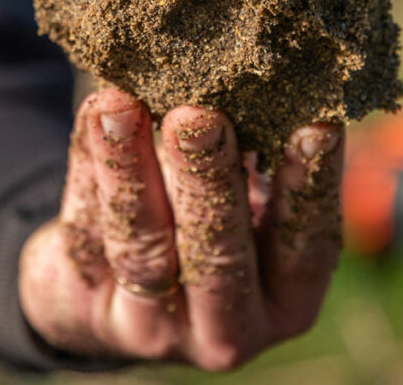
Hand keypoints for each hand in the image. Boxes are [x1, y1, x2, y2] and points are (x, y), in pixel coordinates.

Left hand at [19, 87, 343, 370]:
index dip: (310, 186)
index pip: (308, 244)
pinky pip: (86, 229)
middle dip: (208, 179)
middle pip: (218, 253)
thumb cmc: (212, 218)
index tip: (316, 123)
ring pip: (142, 245)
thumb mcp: (249, 200)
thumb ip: (260, 157)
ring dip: (130, 167)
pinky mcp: (87, 306)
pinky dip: (90, 165)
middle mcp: (226, 328)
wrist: (116, 288)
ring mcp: (152, 326)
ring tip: (123, 103)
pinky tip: (96, 113)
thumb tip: (273, 75)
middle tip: (198, 116)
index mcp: (286, 300)